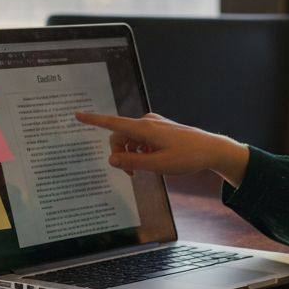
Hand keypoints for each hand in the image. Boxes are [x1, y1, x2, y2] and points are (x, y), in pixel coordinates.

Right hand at [73, 111, 249, 186]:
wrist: (211, 149)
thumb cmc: (187, 157)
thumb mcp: (158, 165)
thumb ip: (132, 162)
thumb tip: (111, 159)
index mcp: (144, 128)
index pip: (112, 123)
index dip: (93, 120)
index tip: (77, 114)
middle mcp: (147, 122)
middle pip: (120, 136)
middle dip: (120, 154)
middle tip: (131, 174)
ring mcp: (154, 124)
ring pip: (131, 138)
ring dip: (132, 153)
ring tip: (146, 169)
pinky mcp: (160, 129)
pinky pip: (142, 138)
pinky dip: (142, 150)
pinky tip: (154, 160)